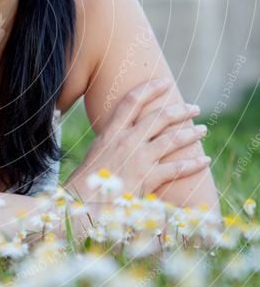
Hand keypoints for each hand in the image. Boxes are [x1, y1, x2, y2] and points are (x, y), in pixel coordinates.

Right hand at [72, 78, 209, 198]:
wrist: (81, 204)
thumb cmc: (87, 182)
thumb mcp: (96, 153)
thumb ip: (112, 142)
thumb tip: (124, 135)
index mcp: (111, 133)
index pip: (132, 102)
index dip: (150, 89)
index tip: (165, 82)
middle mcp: (126, 141)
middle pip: (160, 117)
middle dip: (180, 110)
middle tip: (194, 108)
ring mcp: (138, 159)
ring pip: (172, 139)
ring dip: (191, 133)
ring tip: (203, 130)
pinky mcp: (147, 178)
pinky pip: (177, 168)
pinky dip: (194, 164)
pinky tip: (204, 160)